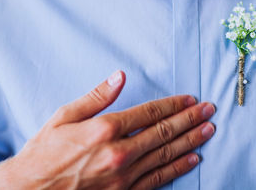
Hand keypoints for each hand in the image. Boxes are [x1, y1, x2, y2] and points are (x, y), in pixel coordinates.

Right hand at [0, 70, 215, 188]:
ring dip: (191, 140)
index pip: (150, 112)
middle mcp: (119, 152)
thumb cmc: (45, 152)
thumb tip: (121, 76)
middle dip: (190, 119)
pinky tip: (193, 158)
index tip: (191, 99)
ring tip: (209, 130)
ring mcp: (124, 176)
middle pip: (164, 131)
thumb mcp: (64, 116)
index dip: (174, 104)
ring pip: (166, 154)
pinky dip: (178, 168)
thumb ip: (97, 96)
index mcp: (105, 129)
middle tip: (210, 110)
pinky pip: (158, 179)